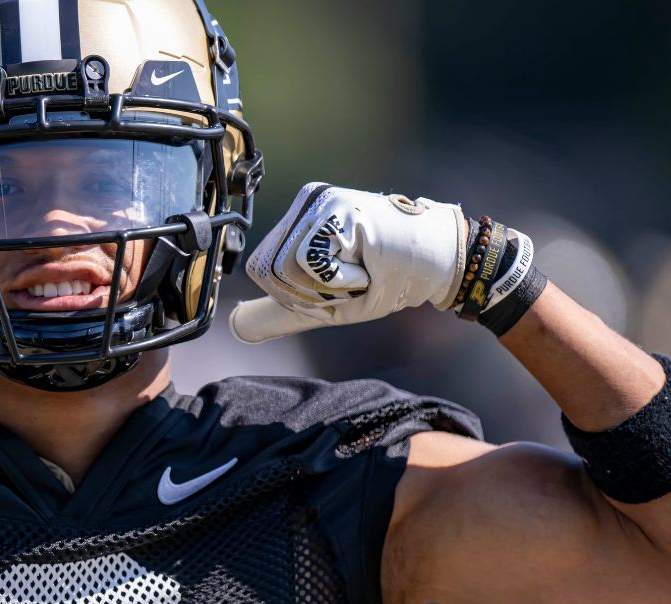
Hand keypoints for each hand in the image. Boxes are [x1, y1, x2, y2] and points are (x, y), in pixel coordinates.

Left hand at [230, 183, 466, 341]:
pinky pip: (310, 264)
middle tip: (348, 280)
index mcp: (297, 223)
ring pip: (284, 268)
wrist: (443, 261)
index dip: (292, 296)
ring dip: (326, 287)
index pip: (260, 270)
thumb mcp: (330, 299)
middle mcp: (304, 204)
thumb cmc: (392, 277)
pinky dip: (341, 278)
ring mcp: (317, 201)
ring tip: (360, 269)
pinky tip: (367, 262)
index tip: (333, 287)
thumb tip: (237, 326)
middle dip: (306, 294)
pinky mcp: (335, 206)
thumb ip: (286, 308)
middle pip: (266, 271)